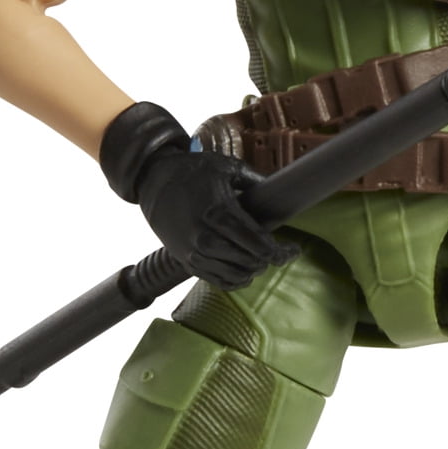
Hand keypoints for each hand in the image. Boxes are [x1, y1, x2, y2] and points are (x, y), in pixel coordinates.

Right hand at [99, 102, 295, 289]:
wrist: (154, 181)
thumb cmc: (193, 171)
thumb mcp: (227, 167)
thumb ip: (256, 181)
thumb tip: (282, 191)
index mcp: (219, 213)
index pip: (259, 244)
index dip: (281, 252)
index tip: (294, 250)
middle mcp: (205, 237)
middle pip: (250, 262)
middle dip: (269, 260)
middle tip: (278, 252)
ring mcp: (193, 252)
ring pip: (234, 275)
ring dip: (253, 271)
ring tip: (261, 260)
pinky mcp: (185, 260)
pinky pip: (216, 280)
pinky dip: (234, 281)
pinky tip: (245, 273)